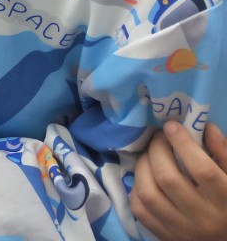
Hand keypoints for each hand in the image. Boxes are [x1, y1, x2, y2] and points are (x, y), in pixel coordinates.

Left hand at [132, 121, 226, 240]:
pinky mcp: (165, 236)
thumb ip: (224, 153)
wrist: (225, 239)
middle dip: (157, 150)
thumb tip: (205, 127)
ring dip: (142, 167)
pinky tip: (145, 177)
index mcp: (226, 201)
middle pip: (168, 178)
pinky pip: (140, 209)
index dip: (183, 143)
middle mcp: (203, 218)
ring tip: (149, 155)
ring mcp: (182, 229)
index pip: (202, 170)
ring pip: (148, 193)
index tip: (171, 126)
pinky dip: (137, 188)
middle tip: (158, 138)